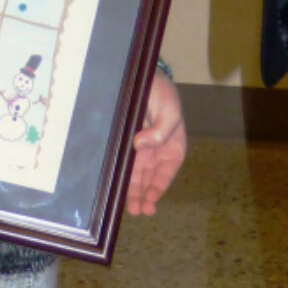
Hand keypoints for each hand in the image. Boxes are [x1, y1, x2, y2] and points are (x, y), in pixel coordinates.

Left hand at [126, 69, 186, 216]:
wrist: (144, 77)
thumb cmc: (163, 94)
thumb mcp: (170, 111)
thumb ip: (161, 131)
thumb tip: (141, 146)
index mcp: (172, 148)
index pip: (166, 174)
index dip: (158, 189)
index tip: (151, 201)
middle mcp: (155, 152)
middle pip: (149, 179)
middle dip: (143, 196)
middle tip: (137, 211)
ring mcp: (139, 149)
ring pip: (135, 175)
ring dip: (132, 192)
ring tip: (128, 208)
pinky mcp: (124, 143)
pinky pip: (122, 162)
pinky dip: (120, 175)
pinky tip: (115, 187)